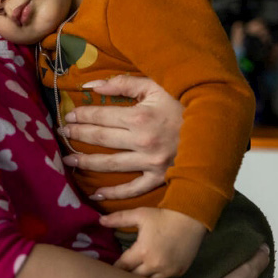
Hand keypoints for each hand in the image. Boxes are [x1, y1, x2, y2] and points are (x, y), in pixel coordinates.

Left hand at [60, 75, 182, 199]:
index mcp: (140, 117)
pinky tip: (95, 194)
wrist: (216, 127)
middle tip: (61, 133)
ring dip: (86, 162)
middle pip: (101, 139)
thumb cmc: (184, 102)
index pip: (101, 116)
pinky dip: (113, 193)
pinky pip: (133, 190)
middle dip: (78, 135)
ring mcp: (151, 163)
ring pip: (110, 164)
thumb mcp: (155, 86)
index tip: (68, 115)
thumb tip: (91, 86)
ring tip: (68, 159)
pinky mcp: (160, 178)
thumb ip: (122, 84)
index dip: (82, 115)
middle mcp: (142, 142)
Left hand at [100, 207, 205, 277]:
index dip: (115, 269)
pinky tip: (150, 276)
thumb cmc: (164, 215)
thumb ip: (119, 219)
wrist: (192, 218)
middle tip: (118, 276)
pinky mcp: (179, 272)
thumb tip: (100, 221)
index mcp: (143, 251)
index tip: (107, 271)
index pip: (123, 267)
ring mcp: (168, 271)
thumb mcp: (140, 214)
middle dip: (126, 277)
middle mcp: (155, 265)